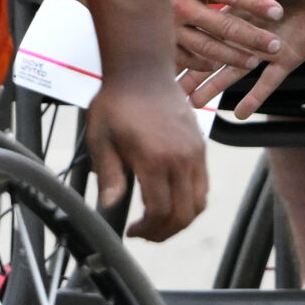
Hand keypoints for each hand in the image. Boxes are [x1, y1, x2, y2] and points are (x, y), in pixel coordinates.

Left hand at [85, 71, 207, 241]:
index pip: (161, 211)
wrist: (142, 70)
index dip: (148, 230)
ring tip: (160, 222)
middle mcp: (180, 158)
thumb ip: (110, 175)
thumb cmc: (117, 102)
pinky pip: (203, 184)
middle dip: (165, 232)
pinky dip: (191, 201)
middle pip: (183, 214)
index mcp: (154, 159)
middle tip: (147, 234)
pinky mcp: (200, 146)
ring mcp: (194, 152)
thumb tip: (110, 205)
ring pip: (198, 202)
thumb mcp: (102, 139)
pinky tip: (171, 200)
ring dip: (180, 219)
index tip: (133, 231)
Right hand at [181, 0, 304, 115]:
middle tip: (169, 88)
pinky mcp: (284, 60)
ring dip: (214, 88)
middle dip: (190, 72)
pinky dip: (255, 98)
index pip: (204, 29)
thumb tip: (207, 0)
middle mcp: (246, 32)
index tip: (161, 54)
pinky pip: (267, 83)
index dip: (184, 42)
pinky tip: (240, 113)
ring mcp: (263, 49)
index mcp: (235, 10)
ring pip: (234, 72)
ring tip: (193, 104)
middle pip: (213, 55)